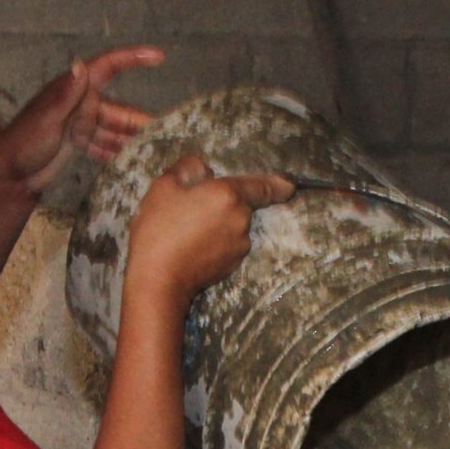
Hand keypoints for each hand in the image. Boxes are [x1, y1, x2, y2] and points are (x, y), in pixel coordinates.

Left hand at [0, 45, 161, 199]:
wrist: (9, 174)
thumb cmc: (23, 142)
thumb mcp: (46, 119)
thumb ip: (65, 95)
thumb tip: (81, 65)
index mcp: (74, 91)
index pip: (107, 68)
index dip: (133, 59)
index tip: (159, 57)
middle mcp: (81, 104)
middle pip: (119, 110)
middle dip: (141, 121)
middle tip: (168, 135)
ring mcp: (81, 124)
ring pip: (116, 130)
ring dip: (134, 140)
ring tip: (158, 152)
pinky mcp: (79, 143)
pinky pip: (105, 145)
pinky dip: (119, 152)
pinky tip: (136, 161)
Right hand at [124, 154, 296, 301]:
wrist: (158, 279)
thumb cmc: (159, 229)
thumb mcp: (165, 186)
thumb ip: (188, 168)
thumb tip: (204, 169)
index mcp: (228, 195)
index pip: (264, 186)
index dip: (279, 183)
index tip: (291, 184)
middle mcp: (241, 220)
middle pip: (242, 205)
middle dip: (224, 203)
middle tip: (193, 207)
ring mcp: (240, 246)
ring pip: (234, 226)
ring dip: (219, 223)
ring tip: (186, 229)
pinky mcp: (232, 265)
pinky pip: (228, 245)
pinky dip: (215, 242)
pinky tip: (191, 245)